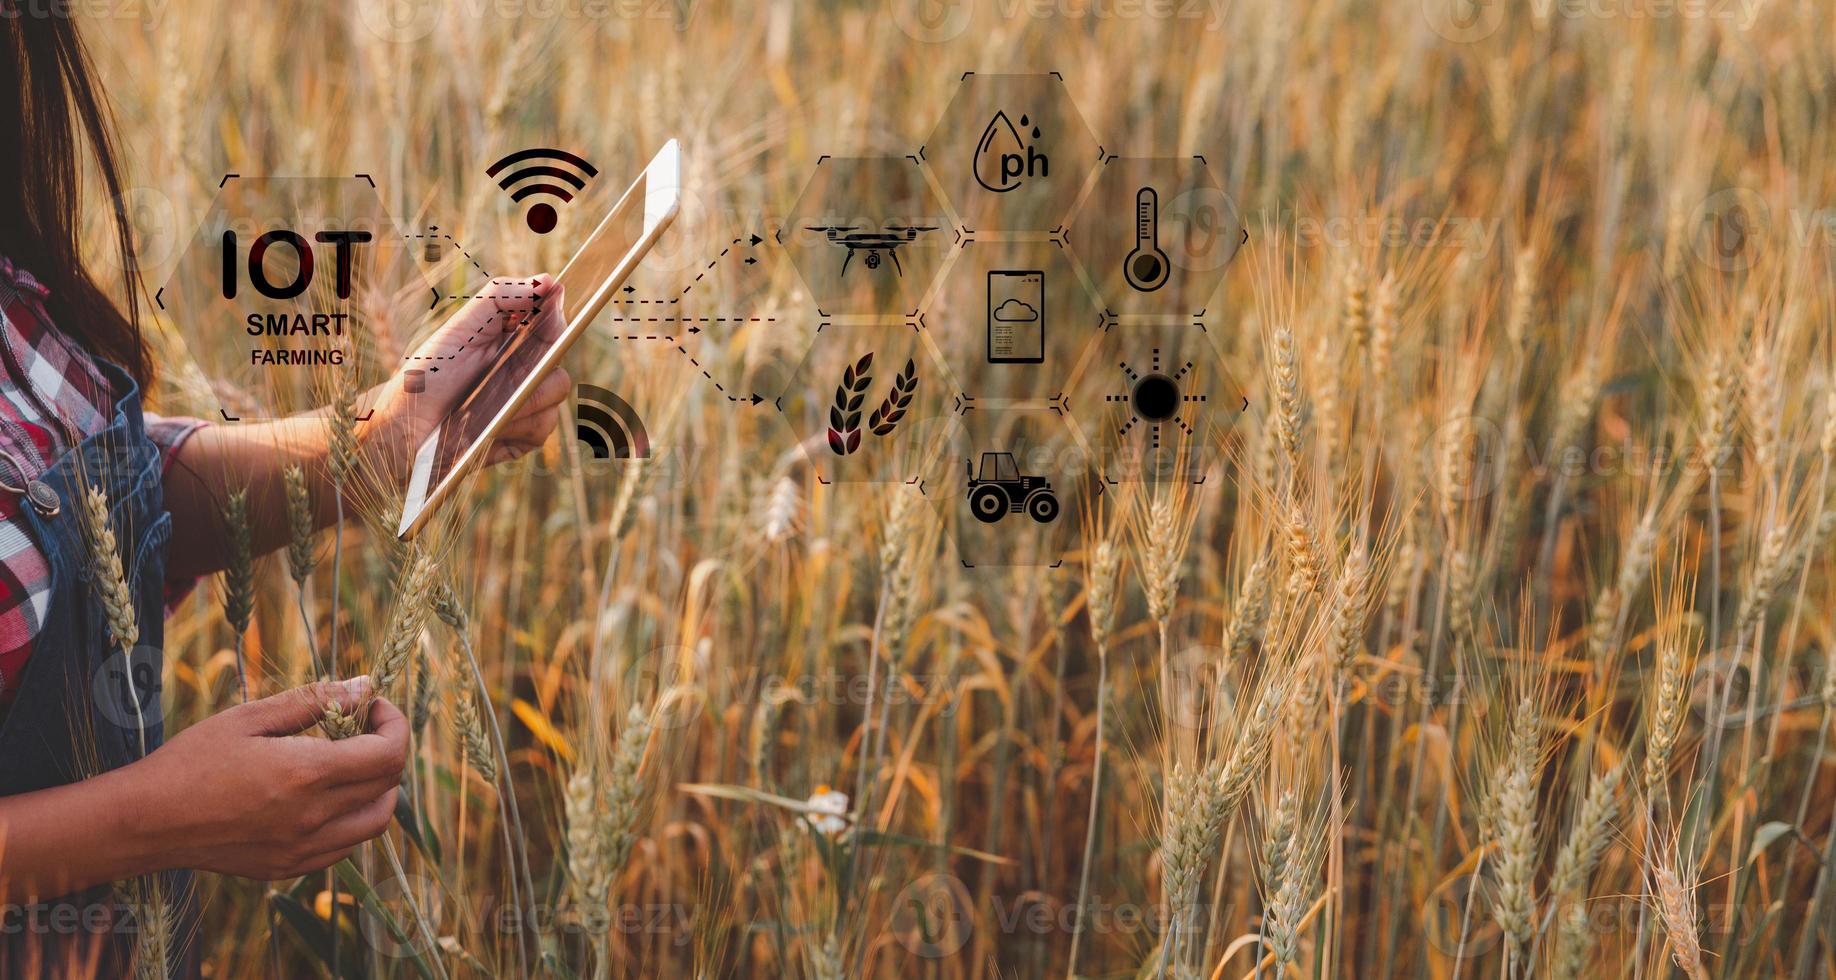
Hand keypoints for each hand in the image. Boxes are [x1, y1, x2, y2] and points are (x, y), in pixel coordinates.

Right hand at [138, 677, 408, 879]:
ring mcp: (303, 850)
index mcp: (307, 775)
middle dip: (389, 749)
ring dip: (378, 788)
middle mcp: (313, 818)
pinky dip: (353, 818)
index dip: (394, 724)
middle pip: (389, 786)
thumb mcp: (250, 718)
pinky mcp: (289, 868)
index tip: (374, 705)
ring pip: (375, 822)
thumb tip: (363, 685)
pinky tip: (326, 796)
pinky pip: (346, 845)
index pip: (389, 754)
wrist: (146, 822)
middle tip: (363, 727)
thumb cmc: (192, 761)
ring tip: (350, 762)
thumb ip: (312, 701)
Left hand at [364, 274, 573, 473]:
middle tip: (503, 376)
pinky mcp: (522, 438)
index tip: (540, 325)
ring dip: (522, 403)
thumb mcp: (461, 327)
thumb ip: (502, 296)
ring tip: (485, 407)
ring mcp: (525, 406)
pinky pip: (541, 431)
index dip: (556, 323)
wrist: (405, 427)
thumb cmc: (428, 374)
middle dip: (536, 372)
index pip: (553, 327)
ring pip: (554, 401)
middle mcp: (524, 372)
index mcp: (513, 342)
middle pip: (559, 367)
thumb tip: (548, 280)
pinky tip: (489, 428)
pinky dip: (517, 430)